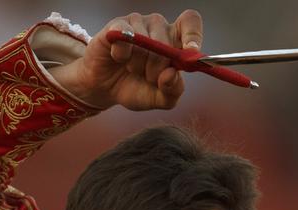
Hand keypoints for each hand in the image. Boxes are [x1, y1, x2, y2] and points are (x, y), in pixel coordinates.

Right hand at [49, 10, 202, 110]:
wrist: (105, 89)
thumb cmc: (136, 88)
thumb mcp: (159, 98)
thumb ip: (173, 90)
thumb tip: (172, 73)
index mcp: (175, 41)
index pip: (190, 22)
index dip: (193, 35)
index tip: (190, 52)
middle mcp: (159, 27)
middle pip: (167, 43)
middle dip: (158, 68)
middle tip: (148, 78)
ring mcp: (138, 23)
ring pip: (145, 42)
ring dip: (138, 65)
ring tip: (132, 69)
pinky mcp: (117, 25)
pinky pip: (125, 37)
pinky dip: (123, 55)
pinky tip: (119, 59)